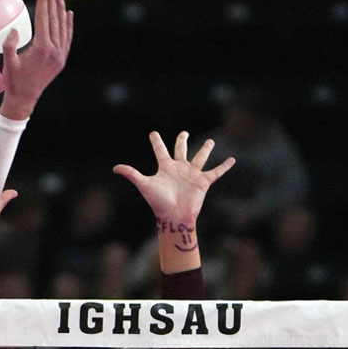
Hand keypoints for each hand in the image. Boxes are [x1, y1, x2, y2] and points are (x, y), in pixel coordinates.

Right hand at [0, 0, 73, 120]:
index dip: (43, 1)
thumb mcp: (8, 64)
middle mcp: (54, 50)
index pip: (44, 18)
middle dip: (52, 0)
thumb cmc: (13, 82)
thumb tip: (15, 30)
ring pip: (63, 27)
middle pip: (54, 19)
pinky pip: (67, 37)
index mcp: (42, 49)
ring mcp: (60, 55)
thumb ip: (10, 46)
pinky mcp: (61, 59)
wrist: (24, 99)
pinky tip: (69, 14)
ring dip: (61, 9)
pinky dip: (68, 25)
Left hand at [112, 130, 235, 226]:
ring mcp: (192, 174)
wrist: (173, 215)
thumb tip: (115, 168)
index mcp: (165, 167)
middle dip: (182, 141)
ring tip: (211, 141)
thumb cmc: (158, 202)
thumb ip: (131, 174)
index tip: (153, 133)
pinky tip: (232, 160)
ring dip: (206, 149)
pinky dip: (224, 166)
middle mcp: (179, 168)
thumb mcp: (144, 184)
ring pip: (200, 157)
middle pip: (181, 150)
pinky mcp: (203, 182)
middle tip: (184, 133)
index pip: (160, 150)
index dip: (156, 141)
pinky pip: (216, 172)